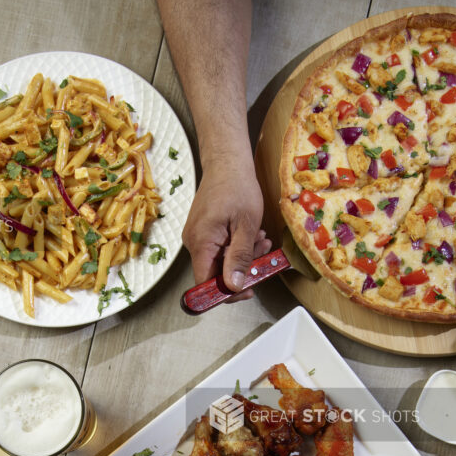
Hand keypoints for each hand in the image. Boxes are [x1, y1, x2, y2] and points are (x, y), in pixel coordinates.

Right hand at [183, 155, 272, 302]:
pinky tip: (251, 235)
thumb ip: (239, 258)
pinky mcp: (202, 231)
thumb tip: (233, 286)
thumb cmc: (237, 188)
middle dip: (241, 269)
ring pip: (219, 261)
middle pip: (214, 274)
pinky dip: (236, 246)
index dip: (226, 293)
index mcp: (201, 243)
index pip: (206, 283)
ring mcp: (196, 236)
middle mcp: (193, 243)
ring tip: (260, 239)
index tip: (249, 289)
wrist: (227, 162)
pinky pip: (218, 249)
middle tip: (262, 253)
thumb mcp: (246, 226)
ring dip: (242, 256)